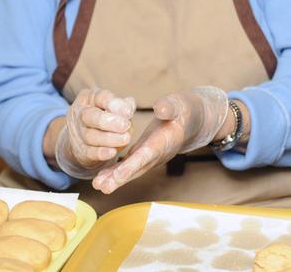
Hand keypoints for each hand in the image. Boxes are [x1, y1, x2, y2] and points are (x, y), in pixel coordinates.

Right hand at [54, 87, 135, 178]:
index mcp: (89, 98)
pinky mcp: (80, 150)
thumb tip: (130, 105)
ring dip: (110, 138)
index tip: (128, 112)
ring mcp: (78, 133)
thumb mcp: (110, 105)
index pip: (100, 97)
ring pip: (91, 136)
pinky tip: (113, 152)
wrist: (81, 136)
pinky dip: (101, 153)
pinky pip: (89, 152)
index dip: (114, 104)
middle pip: (91, 116)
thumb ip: (122, 105)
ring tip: (126, 139)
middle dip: (109, 121)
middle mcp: (80, 113)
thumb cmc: (102, 115)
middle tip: (125, 125)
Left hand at [92, 86, 227, 192]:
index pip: (146, 155)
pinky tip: (103, 176)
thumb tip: (160, 109)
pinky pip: (131, 165)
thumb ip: (169, 107)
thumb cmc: (185, 110)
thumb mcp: (179, 104)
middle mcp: (158, 153)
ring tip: (98, 185)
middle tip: (102, 186)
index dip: (132, 165)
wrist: (193, 119)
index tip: (118, 175)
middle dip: (119, 178)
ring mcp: (151, 156)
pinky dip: (117, 171)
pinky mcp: (145, 153)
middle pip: (137, 168)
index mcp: (165, 141)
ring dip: (116, 178)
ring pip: (133, 170)